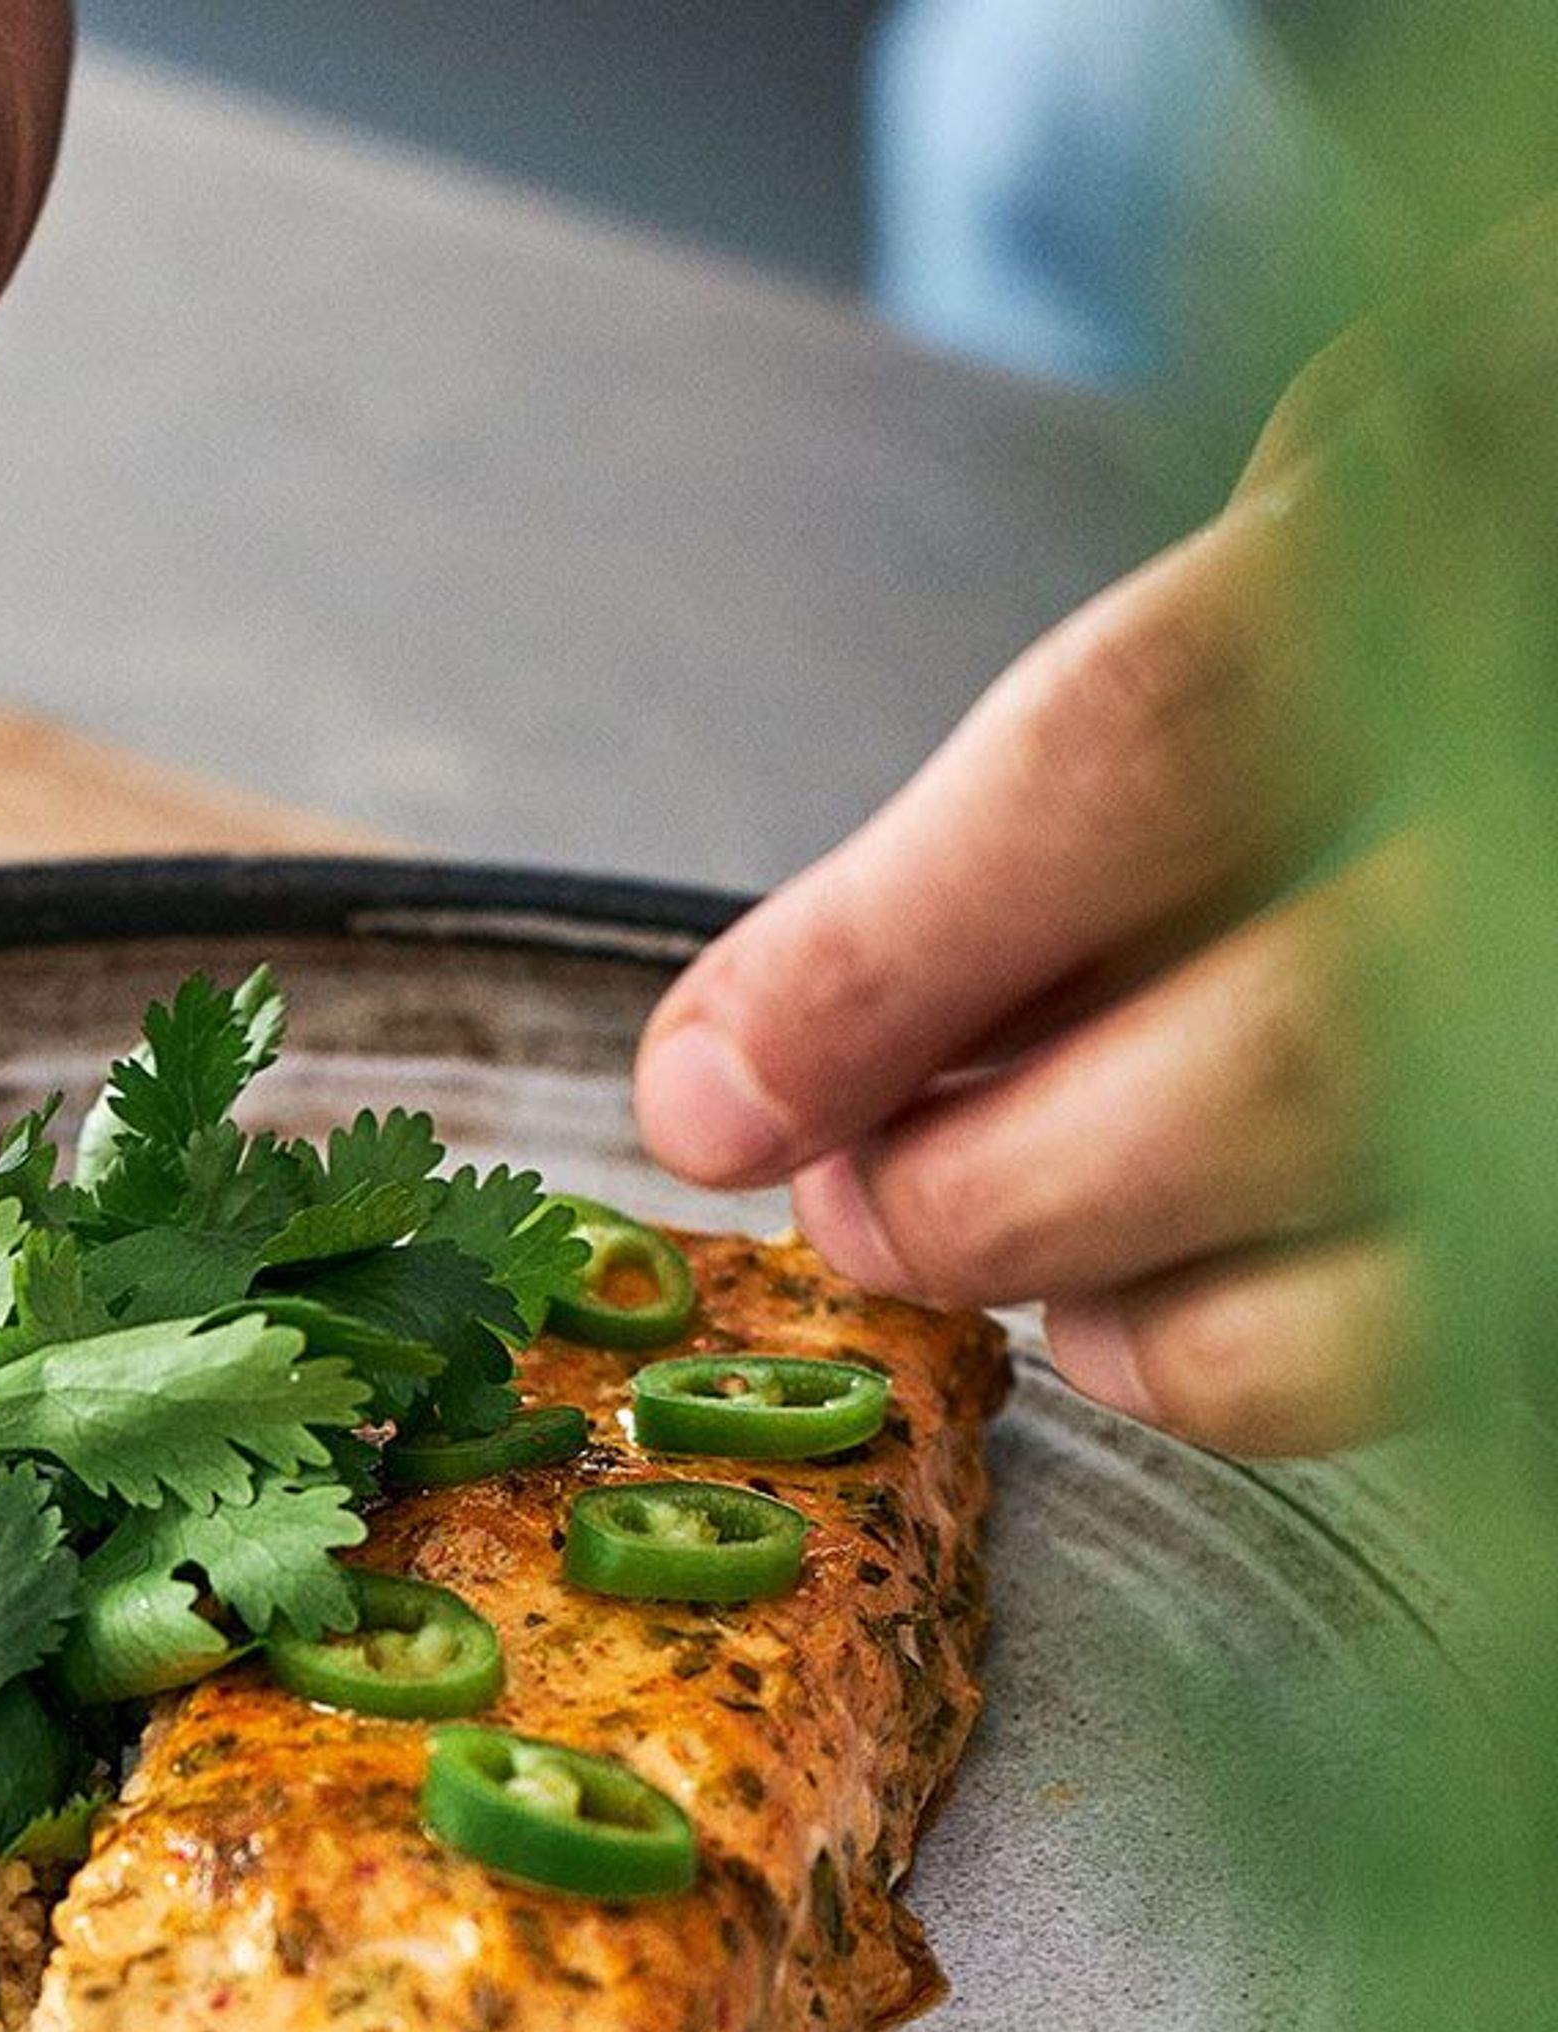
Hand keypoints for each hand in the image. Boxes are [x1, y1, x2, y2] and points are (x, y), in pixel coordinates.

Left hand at [632, 392, 1412, 1457]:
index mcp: (1471, 517)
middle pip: (1268, 1066)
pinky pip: (1458, 1349)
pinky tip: (1166, 1292)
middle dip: (980, 1185)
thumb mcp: (1338, 518)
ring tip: (998, 1232)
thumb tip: (797, 1031)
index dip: (879, 959)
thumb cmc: (1506, 536)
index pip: (1132, 760)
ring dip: (1115, 1309)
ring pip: (1392, 1279)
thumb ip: (1107, 752)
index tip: (705, 1097)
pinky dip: (1267, 1362)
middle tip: (850, 1194)